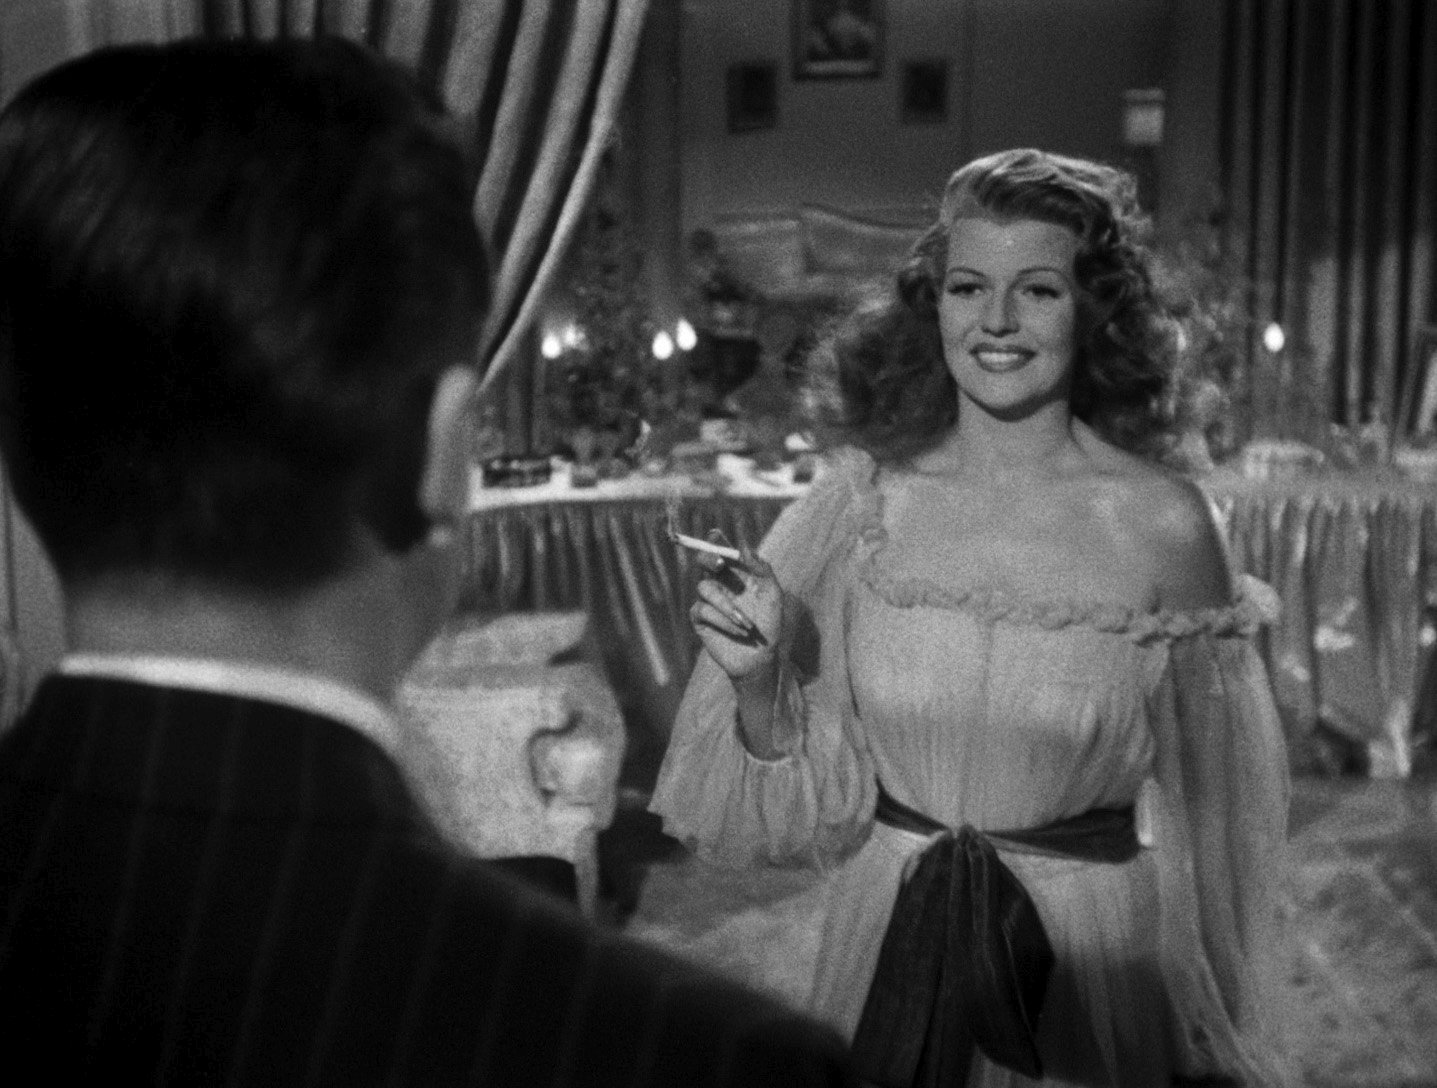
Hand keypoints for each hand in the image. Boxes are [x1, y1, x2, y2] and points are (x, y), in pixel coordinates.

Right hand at [689, 530, 783, 679]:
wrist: (761, 656)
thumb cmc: (770, 623)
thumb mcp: (773, 594)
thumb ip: (762, 570)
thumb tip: (745, 547)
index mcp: (736, 573)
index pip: (721, 550)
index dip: (715, 540)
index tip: (715, 534)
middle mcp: (719, 583)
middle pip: (703, 562)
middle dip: (708, 559)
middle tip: (719, 564)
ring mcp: (707, 601)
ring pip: (705, 589)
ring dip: (727, 606)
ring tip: (746, 623)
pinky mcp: (700, 619)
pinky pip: (704, 611)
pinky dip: (724, 621)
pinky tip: (740, 631)